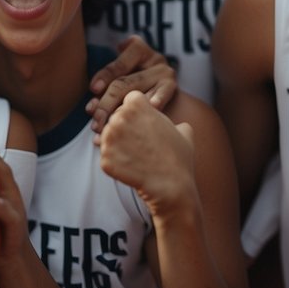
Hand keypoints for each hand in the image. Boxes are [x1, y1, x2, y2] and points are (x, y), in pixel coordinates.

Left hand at [86, 35, 176, 134]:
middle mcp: (152, 58)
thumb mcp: (123, 74)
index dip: (104, 76)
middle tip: (95, 121)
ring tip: (109, 128)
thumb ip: (107, 85)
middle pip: (125, 82)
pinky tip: (148, 110)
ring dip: (123, 112)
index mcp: (137, 49)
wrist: (163, 87)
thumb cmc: (134, 80)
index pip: (117, 65)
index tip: (93, 89)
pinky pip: (161, 96)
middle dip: (107, 103)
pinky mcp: (172, 86)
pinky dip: (154, 102)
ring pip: (139, 93)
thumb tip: (91, 109)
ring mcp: (164, 72)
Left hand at [99, 91, 196, 218]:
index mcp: (137, 105)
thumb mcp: (184, 130)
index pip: (129, 101)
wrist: (171, 186)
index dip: (136, 114)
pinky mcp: (104, 159)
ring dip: (118, 145)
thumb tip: (175, 123)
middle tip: (140, 144)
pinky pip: (106, 157)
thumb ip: (170, 119)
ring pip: (107, 137)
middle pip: (115, 118)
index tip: (143, 125)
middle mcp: (119, 118)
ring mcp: (109, 139)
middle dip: (124, 129)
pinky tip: (131, 168)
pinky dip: (116, 163)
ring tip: (136, 156)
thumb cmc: (179, 158)